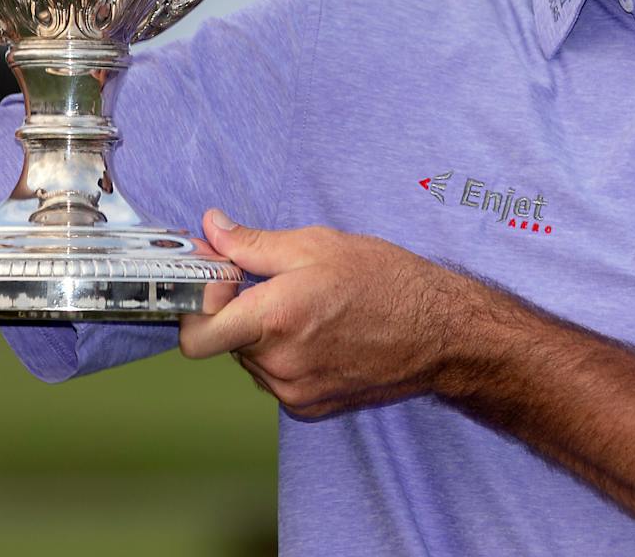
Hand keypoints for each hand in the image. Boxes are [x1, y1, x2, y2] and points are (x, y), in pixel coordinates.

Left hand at [179, 210, 477, 418]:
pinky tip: (320, 333)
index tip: (219, 283)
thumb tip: (212, 228)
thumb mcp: (317, 245)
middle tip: (273, 285)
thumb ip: (253, 243)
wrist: (439, 333)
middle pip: (225, 341)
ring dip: (263, 335)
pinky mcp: (309, 406)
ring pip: (251, 360)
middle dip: (238, 312)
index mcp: (275, 319)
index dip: (196, 307)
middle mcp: (279, 364)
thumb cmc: (386, 282)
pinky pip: (275, 378)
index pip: (195, 336)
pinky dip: (285, 355)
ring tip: (308, 308)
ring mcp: (294, 391)